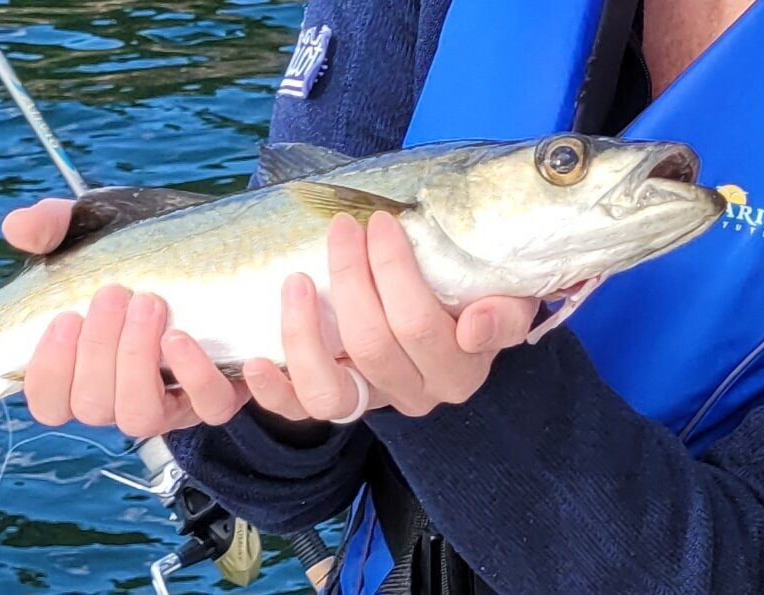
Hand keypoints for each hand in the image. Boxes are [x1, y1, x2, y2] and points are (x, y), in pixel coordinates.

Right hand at [2, 199, 251, 436]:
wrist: (222, 246)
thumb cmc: (146, 247)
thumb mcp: (96, 230)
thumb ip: (52, 227)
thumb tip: (17, 227)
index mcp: (85, 369)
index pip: (49, 403)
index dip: (48, 372)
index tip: (65, 318)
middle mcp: (122, 395)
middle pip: (91, 406)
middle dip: (97, 350)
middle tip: (115, 292)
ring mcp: (170, 401)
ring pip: (140, 417)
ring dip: (137, 361)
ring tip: (149, 304)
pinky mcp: (217, 393)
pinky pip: (210, 407)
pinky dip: (198, 377)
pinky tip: (185, 337)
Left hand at [241, 212, 538, 420]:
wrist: (457, 317)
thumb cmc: (474, 294)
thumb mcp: (507, 297)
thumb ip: (505, 313)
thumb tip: (477, 324)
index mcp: (459, 370)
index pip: (419, 324)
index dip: (394, 271)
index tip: (380, 222)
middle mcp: (415, 395)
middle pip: (371, 344)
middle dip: (350, 277)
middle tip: (343, 228)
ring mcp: (370, 403)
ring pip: (330, 389)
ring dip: (304, 332)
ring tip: (297, 280)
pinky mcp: (333, 403)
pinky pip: (298, 410)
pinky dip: (274, 391)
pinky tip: (256, 361)